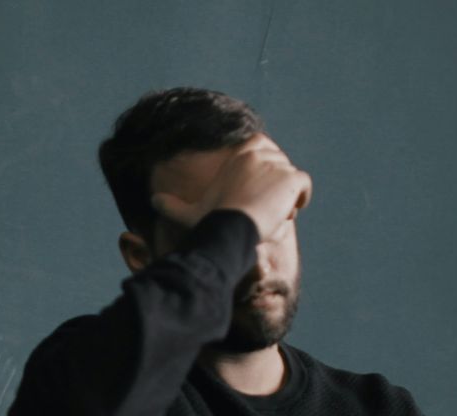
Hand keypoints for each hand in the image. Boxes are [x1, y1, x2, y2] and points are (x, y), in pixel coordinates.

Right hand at [150, 133, 312, 243]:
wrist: (230, 227)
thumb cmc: (210, 220)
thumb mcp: (189, 212)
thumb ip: (172, 205)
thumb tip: (152, 201)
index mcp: (239, 154)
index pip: (262, 149)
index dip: (264, 170)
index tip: (259, 190)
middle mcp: (259, 153)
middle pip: (279, 165)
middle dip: (275, 185)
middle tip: (264, 209)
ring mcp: (277, 164)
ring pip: (290, 178)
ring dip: (286, 196)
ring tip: (272, 215)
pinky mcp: (291, 178)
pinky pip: (304, 185)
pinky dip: (301, 198)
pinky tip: (288, 212)